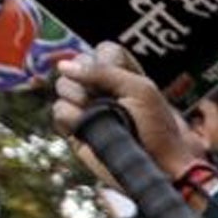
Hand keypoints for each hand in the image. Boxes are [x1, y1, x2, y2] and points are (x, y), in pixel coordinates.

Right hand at [51, 43, 207, 181]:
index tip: (122, 79)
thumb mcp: (140, 90)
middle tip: (111, 101)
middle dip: (90, 81)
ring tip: (102, 116)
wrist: (156, 165)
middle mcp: (102, 88)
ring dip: (80, 97)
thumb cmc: (157, 128)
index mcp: (123, 74)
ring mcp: (87, 108)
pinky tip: (88, 126)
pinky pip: (60, 111)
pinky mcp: (76, 128)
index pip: (103, 51)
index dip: (107, 61)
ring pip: (64, 86)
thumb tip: (63, 66)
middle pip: (77, 65)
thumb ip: (103, 72)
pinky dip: (72, 117)